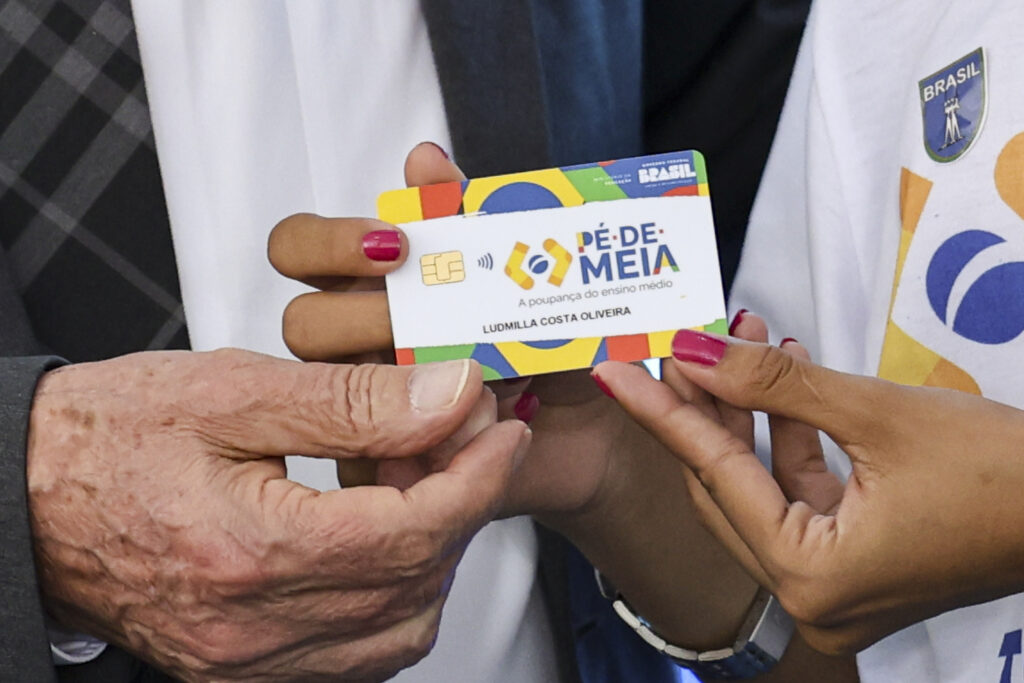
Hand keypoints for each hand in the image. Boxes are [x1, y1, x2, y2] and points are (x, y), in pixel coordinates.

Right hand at [27, 349, 529, 680]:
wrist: (29, 491)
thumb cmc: (106, 436)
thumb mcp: (230, 391)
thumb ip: (350, 401)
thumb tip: (447, 396)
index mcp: (249, 550)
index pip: (413, 531)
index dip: (477, 477)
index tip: (499, 428)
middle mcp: (251, 626)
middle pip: (416, 582)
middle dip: (462, 505)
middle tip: (460, 438)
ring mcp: (247, 657)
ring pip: (397, 631)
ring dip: (435, 554)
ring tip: (419, 479)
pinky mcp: (242, 663)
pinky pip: (355, 653)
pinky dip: (393, 595)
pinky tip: (382, 535)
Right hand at [267, 142, 622, 518]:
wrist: (596, 424)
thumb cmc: (554, 342)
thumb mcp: (520, 271)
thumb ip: (468, 214)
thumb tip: (423, 157)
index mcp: (373, 286)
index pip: (299, 250)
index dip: (327, 242)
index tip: (393, 246)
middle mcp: (359, 345)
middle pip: (305, 325)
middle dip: (367, 319)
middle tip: (424, 321)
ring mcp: (367, 412)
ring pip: (334, 402)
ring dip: (406, 387)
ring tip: (483, 383)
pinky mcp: (389, 469)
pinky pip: (374, 465)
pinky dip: (433, 444)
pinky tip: (488, 426)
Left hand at [597, 321, 1023, 654]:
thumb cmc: (1007, 473)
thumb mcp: (876, 413)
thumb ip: (772, 382)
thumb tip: (692, 352)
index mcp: (812, 578)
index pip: (713, 476)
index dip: (660, 413)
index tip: (615, 371)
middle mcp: (814, 599)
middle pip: (727, 488)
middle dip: (705, 408)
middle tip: (677, 346)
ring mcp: (836, 588)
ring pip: (761, 489)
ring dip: (751, 416)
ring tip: (739, 344)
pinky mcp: (857, 565)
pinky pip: (800, 498)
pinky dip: (791, 441)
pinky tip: (786, 381)